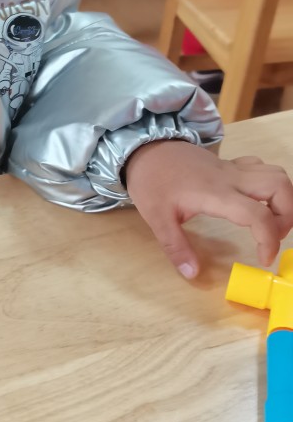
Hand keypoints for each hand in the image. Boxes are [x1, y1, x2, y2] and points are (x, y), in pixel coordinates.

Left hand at [125, 141, 292, 277]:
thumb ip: (175, 247)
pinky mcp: (230, 165)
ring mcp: (233, 168)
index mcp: (216, 194)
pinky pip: (261, 168)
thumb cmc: (151, 181)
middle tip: (272, 237)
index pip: (258, 215)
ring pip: (276, 174)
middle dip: (288, 216)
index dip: (270, 240)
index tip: (264, 259)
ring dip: (284, 199)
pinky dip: (269, 185)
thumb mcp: (156, 218)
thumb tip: (192, 273)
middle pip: (280, 187)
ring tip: (269, 222)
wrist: (143, 148)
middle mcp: (231, 178)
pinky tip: (255, 202)